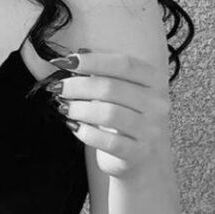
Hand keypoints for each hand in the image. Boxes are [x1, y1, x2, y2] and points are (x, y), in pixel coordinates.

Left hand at [46, 49, 169, 178]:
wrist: (139, 157)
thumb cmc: (122, 118)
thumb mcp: (115, 92)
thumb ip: (100, 74)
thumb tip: (75, 56)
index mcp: (152, 82)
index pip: (124, 64)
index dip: (94, 61)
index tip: (67, 61)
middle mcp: (156, 104)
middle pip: (112, 88)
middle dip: (78, 86)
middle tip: (57, 87)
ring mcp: (150, 130)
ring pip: (109, 114)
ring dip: (79, 109)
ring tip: (63, 107)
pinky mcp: (138, 153)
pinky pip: (108, 141)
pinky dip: (86, 132)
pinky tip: (74, 127)